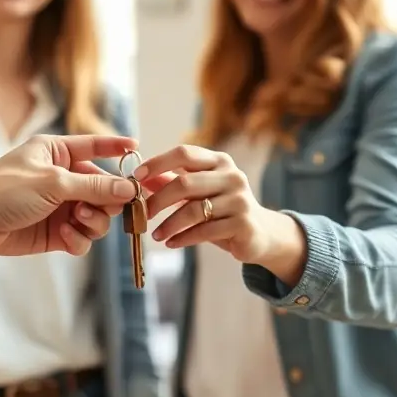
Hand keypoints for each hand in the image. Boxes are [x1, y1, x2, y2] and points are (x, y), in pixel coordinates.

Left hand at [0, 134, 137, 256]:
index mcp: (56, 153)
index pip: (93, 146)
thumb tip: (130, 189)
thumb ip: (94, 186)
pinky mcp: (55, 233)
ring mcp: (59, 206)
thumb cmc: (6, 190)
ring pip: (97, 216)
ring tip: (78, 221)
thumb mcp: (54, 182)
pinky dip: (78, 239)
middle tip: (107, 207)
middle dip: (108, 200)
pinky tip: (64, 237)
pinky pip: (82, 237)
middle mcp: (61, 178)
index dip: (116, 147)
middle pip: (103, 188)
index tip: (137, 148)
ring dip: (93, 221)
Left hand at [135, 144, 279, 260]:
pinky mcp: (243, 224)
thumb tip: (139, 178)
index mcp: (220, 161)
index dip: (158, 163)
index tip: (136, 176)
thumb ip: (172, 182)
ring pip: (194, 210)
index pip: (185, 153)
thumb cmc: (222, 209)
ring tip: (156, 235)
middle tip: (142, 214)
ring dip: (169, 224)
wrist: (260, 233)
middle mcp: (232, 176)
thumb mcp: (199, 192)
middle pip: (186, 183)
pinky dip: (183, 238)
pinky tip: (171, 243)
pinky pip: (205, 231)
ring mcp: (240, 200)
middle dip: (158, 200)